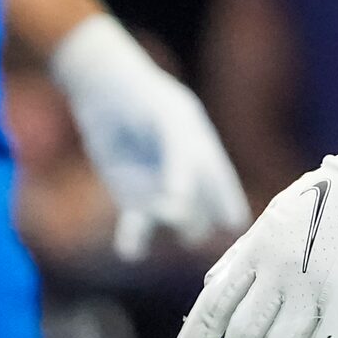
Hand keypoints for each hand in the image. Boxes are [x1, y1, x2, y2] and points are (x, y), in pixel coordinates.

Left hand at [50, 15, 249, 258]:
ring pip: (171, 224)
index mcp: (205, 153)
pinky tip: (129, 247)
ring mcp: (160, 190)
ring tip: (146, 215)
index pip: (224, 189)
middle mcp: (186, 177)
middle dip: (190, 218)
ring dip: (164, 225)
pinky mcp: (132, 198)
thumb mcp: (170, 118)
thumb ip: (179, 159)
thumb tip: (181, 201)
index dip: (230, 207)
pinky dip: (135, 240)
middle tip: (171, 206)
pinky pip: (138, 228)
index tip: (233, 224)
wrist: (103, 90)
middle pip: (201, 214)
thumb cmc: (143, 97)